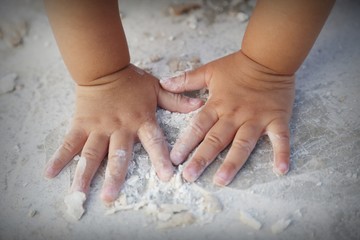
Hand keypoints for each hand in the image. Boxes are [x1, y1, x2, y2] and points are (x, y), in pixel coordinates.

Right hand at [44, 64, 202, 202]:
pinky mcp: (81, 124)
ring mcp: (98, 127)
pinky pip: (69, 143)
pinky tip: (50, 173)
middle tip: (110, 197)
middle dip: (114, 176)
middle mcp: (120, 127)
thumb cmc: (132, 81)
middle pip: (117, 154)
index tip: (166, 176)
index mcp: (141, 120)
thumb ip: (177, 100)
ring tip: (78, 193)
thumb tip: (200, 105)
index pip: (153, 141)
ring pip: (91, 153)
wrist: (105, 68)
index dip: (160, 158)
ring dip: (84, 174)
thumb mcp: (157, 89)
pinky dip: (60, 157)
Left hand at [161, 51, 294, 185]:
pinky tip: (281, 169)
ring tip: (221, 179)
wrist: (268, 57)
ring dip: (232, 162)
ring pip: (243, 143)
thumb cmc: (237, 66)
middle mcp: (235, 115)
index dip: (186, 142)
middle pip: (216, 139)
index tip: (174, 159)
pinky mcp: (277, 119)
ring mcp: (256, 119)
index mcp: (218, 104)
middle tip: (189, 176)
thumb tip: (164, 83)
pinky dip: (282, 152)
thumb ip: (186, 79)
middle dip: (201, 158)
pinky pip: (280, 138)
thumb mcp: (209, 71)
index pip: (198, 126)